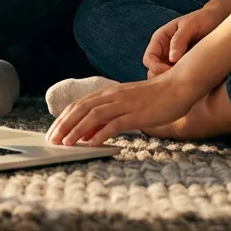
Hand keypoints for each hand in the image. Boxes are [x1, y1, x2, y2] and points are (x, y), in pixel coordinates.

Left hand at [47, 75, 200, 145]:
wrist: (178, 87)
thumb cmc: (155, 99)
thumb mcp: (126, 106)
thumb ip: (108, 118)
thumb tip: (87, 134)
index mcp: (109, 94)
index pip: (79, 105)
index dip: (63, 118)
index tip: (52, 132)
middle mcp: (113, 97)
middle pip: (81, 109)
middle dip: (64, 125)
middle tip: (52, 140)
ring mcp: (125, 104)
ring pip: (94, 116)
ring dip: (77, 130)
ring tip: (65, 143)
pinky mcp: (137, 114)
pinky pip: (115, 124)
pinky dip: (101, 134)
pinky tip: (92, 143)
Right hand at [143, 0, 230, 76]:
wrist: (218, 20)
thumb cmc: (203, 19)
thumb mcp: (190, 26)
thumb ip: (179, 40)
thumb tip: (172, 59)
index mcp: (160, 39)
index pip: (149, 59)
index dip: (157, 68)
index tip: (172, 73)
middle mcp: (164, 50)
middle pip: (154, 71)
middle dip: (164, 78)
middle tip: (182, 80)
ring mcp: (173, 59)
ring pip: (165, 77)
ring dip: (174, 81)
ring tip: (189, 81)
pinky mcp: (184, 66)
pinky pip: (178, 78)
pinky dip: (183, 82)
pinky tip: (194, 81)